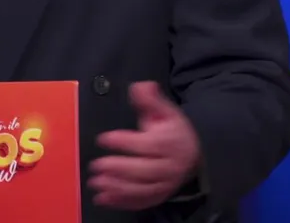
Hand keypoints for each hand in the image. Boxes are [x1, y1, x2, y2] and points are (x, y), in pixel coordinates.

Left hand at [88, 81, 200, 209]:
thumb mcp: (165, 112)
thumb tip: (140, 86)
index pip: (147, 144)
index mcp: (169, 142)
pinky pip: (141, 202)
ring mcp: (165, 184)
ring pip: (141, 190)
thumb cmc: (172, 131)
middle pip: (144, 171)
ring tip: (95, 183)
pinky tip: (103, 200)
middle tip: (95, 166)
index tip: (104, 138)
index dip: (124, 141)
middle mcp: (169, 166)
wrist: (194, 155)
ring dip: (117, 188)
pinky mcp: (159, 196)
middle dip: (118, 169)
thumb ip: (150, 100)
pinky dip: (122, 203)